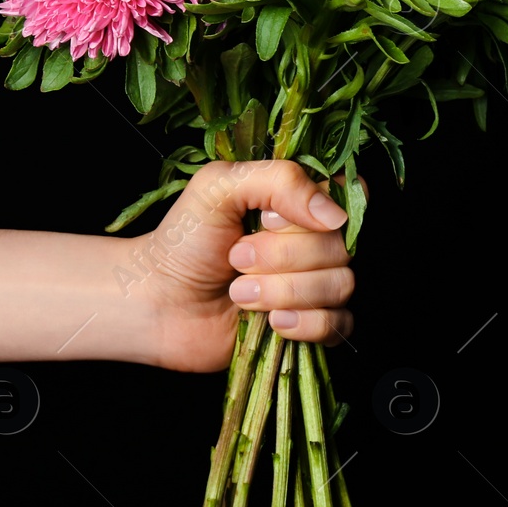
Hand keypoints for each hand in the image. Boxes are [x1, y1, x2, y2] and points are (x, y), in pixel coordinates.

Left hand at [133, 160, 364, 373]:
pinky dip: (305, 324)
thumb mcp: (218, 188)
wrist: (158, 303)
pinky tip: (271, 321)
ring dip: (284, 291)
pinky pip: (337, 325)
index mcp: (300, 204)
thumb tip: (333, 216)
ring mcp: (316, 285)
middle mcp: (315, 242)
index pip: (349, 194)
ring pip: (339, 285)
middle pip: (341, 246)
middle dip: (283, 257)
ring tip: (238, 293)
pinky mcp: (312, 326)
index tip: (270, 219)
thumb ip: (279, 180)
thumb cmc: (183, 241)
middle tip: (236, 259)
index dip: (319, 210)